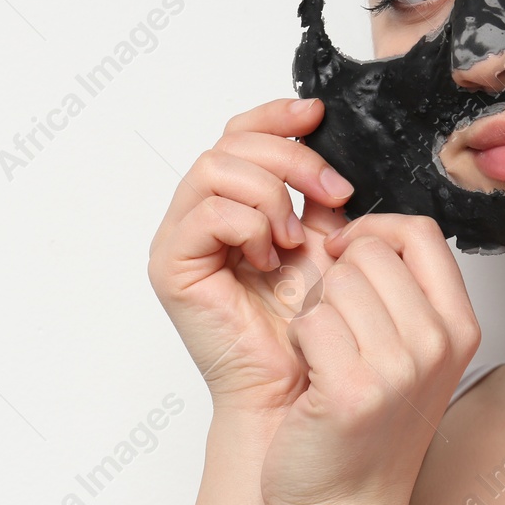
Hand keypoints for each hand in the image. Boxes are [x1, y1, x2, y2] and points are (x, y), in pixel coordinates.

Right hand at [148, 97, 358, 417]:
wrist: (296, 389)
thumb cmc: (309, 327)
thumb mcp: (324, 242)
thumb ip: (317, 194)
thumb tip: (325, 140)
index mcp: (232, 202)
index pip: (240, 134)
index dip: (275, 115)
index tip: (317, 114)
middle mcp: (197, 214)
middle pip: (230, 142)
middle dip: (290, 158)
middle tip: (332, 194)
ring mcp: (179, 238)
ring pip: (216, 168)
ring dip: (270, 195)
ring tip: (296, 240)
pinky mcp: (172, 266)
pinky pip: (208, 213)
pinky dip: (249, 227)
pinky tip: (270, 260)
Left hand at [259, 213, 479, 504]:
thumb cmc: (362, 429)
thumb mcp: (404, 351)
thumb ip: (398, 289)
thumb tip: (360, 224)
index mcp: (459, 326)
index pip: (419, 231)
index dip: (371, 229)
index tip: (344, 254)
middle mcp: (437, 344)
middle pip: (369, 250)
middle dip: (334, 276)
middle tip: (333, 328)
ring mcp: (400, 369)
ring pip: (336, 281)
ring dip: (313, 309)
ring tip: (324, 355)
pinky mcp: (353, 391)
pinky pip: (310, 320)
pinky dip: (298, 340)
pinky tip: (310, 376)